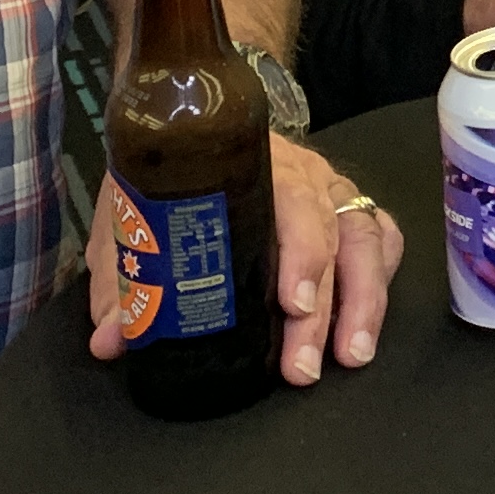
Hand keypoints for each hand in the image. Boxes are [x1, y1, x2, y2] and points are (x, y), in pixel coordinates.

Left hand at [86, 132, 397, 384]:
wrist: (187, 129)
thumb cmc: (165, 180)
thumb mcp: (134, 220)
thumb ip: (126, 279)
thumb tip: (113, 341)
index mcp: (253, 166)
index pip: (292, 203)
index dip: (301, 254)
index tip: (293, 305)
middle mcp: (304, 174)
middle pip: (334, 234)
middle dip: (329, 305)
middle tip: (304, 365)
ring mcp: (330, 189)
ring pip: (367, 239)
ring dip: (363, 301)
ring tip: (350, 356)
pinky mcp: (346, 206)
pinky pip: (381, 236)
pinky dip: (381, 277)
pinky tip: (367, 322)